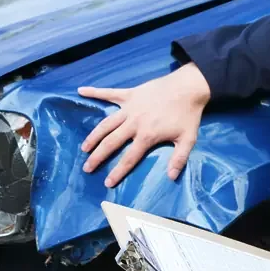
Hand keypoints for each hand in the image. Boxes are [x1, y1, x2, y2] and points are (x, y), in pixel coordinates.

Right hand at [78, 62, 210, 186]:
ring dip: (94, 135)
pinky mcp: (130, 95)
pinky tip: (81, 91)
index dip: (118, 172)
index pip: (129, 158)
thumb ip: (179, 159)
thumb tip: (171, 177)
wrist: (188, 87)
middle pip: (111, 142)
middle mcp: (134, 123)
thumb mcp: (188, 139)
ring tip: (84, 147)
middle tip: (86, 167)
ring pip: (106, 123)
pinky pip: (109, 93)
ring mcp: (130, 108)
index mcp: (147, 136)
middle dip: (98, 156)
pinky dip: (95, 92)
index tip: (107, 183)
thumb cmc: (188, 114)